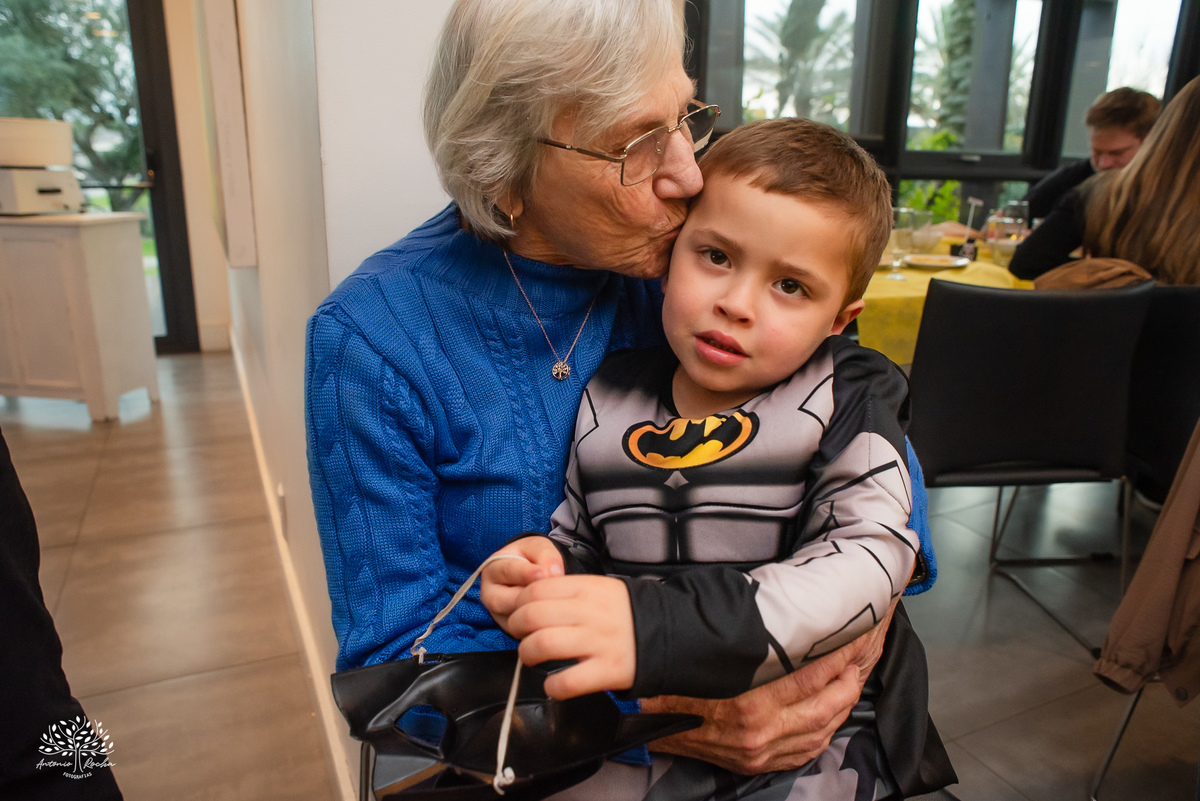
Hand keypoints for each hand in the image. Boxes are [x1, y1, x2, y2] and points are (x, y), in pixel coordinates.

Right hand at [480, 537, 563, 632]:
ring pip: (511, 618)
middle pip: (502, 600)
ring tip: (551, 604)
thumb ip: (546, 555)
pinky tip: (549, 619)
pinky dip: (535, 626)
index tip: (543, 573)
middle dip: (526, 598)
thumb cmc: (533, 559)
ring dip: (531, 613)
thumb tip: (554, 572)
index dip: (525, 572)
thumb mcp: (539, 548)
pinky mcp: (509, 628)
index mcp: (494, 568)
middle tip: (548, 593)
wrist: (533, 576)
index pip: (506, 571)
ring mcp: (497, 613)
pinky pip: (520, 631)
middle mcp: (490, 593)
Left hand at [506, 574, 635, 699]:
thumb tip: (529, 599)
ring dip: (527, 655)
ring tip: (532, 658)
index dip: (519, 604)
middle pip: (532, 616)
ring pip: (542, 645)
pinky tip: (555, 684)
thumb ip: (568, 590)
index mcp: (587, 588)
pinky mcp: (608, 671)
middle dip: (516, 628)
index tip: (519, 614)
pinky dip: (552, 687)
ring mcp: (599, 642)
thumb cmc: (625, 614)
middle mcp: (591, 613)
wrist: (669, 633)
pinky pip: (566, 682)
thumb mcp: (600, 589)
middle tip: (522, 636)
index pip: (536, 590)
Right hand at [641, 602, 897, 774]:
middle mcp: (760, 727)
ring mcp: (760, 749)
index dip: (844, 648)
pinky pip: (807, 750)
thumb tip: (783, 602)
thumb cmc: (673, 672)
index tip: (858, 628)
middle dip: (853, 673)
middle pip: (830, 701)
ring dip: (845, 701)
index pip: (817, 670)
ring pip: (825, 727)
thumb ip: (747, 627)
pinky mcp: (755, 762)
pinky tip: (833, 715)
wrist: (640, 715)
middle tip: (863, 650)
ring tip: (854, 676)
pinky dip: (827, 731)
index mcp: (749, 694)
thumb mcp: (711, 641)